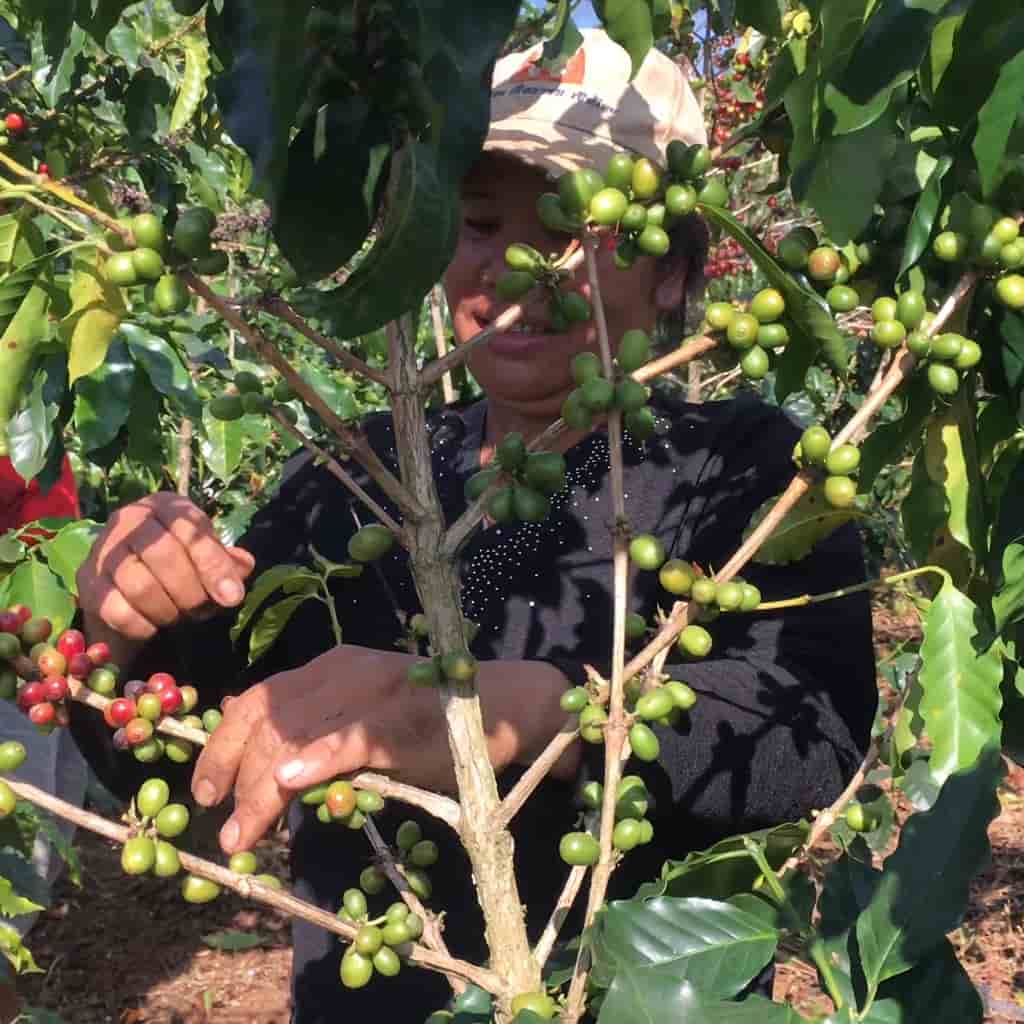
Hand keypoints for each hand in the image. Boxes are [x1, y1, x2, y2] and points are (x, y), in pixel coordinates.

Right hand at [77, 493, 255, 659]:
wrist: (127, 584)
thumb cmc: (179, 563)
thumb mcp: (207, 556)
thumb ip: (227, 562)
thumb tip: (240, 571)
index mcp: (166, 506)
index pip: (189, 528)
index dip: (213, 565)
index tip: (232, 597)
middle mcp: (129, 520)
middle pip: (162, 554)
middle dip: (191, 592)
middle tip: (201, 610)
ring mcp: (103, 552)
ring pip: (139, 585)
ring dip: (169, 610)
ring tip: (179, 616)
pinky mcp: (87, 584)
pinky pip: (117, 611)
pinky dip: (143, 625)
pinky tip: (154, 626)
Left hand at [190, 645, 578, 853]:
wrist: (502, 707)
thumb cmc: (432, 720)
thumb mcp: (364, 715)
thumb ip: (319, 727)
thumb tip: (260, 756)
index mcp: (330, 668)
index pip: (258, 700)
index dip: (221, 746)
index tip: (207, 791)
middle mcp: (343, 671)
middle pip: (268, 722)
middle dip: (235, 778)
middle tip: (227, 829)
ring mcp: (371, 693)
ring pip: (296, 736)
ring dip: (262, 790)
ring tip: (246, 834)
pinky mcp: (399, 719)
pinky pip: (348, 739)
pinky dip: (315, 759)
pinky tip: (290, 783)